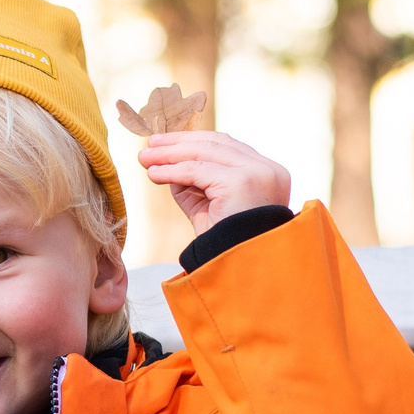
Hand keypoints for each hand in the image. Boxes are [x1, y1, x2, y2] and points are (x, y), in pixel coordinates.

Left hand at [138, 131, 292, 234]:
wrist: (240, 272)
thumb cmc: (226, 246)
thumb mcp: (209, 208)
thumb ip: (194, 184)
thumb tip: (166, 164)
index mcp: (267, 173)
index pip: (227, 146)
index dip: (193, 141)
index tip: (165, 144)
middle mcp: (268, 170)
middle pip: (216, 143)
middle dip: (179, 142)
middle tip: (150, 145)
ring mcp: (257, 173)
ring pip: (205, 152)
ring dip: (170, 154)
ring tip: (145, 158)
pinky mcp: (241, 182)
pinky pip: (197, 170)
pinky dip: (171, 170)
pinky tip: (153, 173)